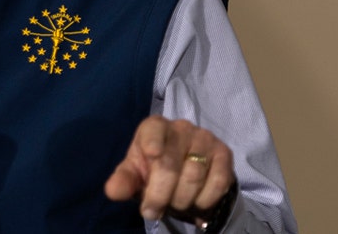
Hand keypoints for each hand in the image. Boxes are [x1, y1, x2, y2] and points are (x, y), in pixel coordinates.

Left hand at [104, 116, 235, 226]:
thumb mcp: (135, 173)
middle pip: (170, 164)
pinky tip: (197, 202)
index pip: (154, 129)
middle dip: (159, 195)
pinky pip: (217, 181)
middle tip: (152, 211)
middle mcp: (181, 127)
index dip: (153, 141)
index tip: (151, 154)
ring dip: (181, 200)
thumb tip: (113, 191)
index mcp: (154, 127)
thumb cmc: (153, 167)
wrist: (185, 169)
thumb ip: (124, 180)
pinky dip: (205, 199)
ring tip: (175, 204)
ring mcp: (205, 138)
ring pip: (194, 175)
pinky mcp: (224, 153)